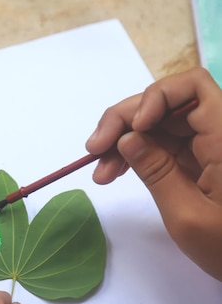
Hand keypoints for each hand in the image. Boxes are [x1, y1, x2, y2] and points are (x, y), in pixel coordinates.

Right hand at [86, 67, 221, 279]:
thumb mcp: (188, 216)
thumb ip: (156, 172)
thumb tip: (127, 138)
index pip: (192, 87)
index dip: (157, 97)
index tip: (133, 129)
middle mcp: (220, 133)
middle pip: (168, 103)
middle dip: (126, 120)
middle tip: (93, 150)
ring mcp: (209, 146)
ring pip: (159, 124)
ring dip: (124, 139)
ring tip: (100, 170)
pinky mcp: (201, 161)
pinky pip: (163, 144)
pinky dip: (136, 154)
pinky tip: (113, 171)